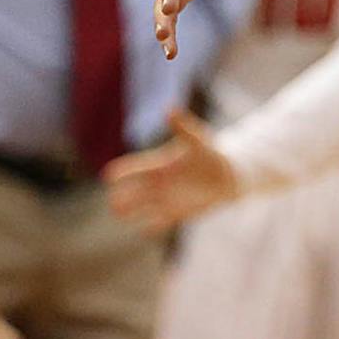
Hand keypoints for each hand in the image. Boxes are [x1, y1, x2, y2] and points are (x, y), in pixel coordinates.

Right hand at [102, 110, 240, 232]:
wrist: (229, 173)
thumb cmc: (210, 152)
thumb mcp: (197, 138)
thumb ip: (182, 127)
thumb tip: (169, 109)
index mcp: (159, 164)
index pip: (136, 167)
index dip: (123, 170)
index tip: (109, 175)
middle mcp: (159, 183)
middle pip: (133, 190)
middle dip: (121, 194)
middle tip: (112, 199)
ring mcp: (166, 198)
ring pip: (142, 207)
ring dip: (130, 210)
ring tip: (119, 213)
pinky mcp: (178, 212)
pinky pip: (161, 222)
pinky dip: (153, 225)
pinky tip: (145, 229)